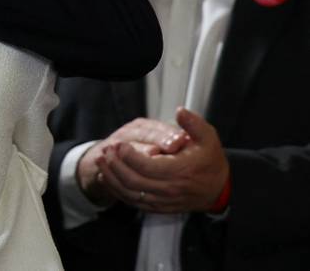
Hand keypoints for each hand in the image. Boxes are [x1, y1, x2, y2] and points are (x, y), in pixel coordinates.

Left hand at [96, 108, 228, 213]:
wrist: (218, 189)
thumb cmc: (210, 161)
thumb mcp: (208, 138)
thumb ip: (194, 124)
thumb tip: (180, 111)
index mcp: (180, 171)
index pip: (147, 166)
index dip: (129, 156)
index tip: (119, 144)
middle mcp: (170, 189)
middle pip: (134, 181)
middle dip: (115, 165)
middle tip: (105, 150)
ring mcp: (163, 200)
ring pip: (130, 193)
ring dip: (112, 178)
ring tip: (100, 161)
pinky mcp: (159, 207)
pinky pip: (133, 202)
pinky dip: (117, 191)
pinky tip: (108, 178)